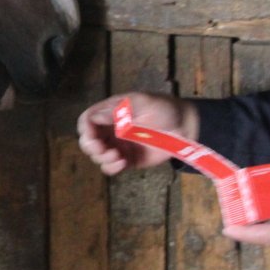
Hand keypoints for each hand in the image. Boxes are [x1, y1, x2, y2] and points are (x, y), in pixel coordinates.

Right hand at [76, 92, 196, 175]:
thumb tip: (96, 117)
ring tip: (118, 157)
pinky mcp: (128, 160)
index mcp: (111, 112)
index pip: (87, 120)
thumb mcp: (143, 102)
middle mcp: (111, 129)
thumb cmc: (165, 109)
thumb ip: (120, 108)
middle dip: (91, 147)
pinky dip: (112, 167)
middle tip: (103, 150)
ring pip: (97, 156)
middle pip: (87, 140)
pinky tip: (123, 163)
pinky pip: (111, 167)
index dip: (85, 129)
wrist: (184, 128)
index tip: (93, 136)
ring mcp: (119, 145)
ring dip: (102, 158)